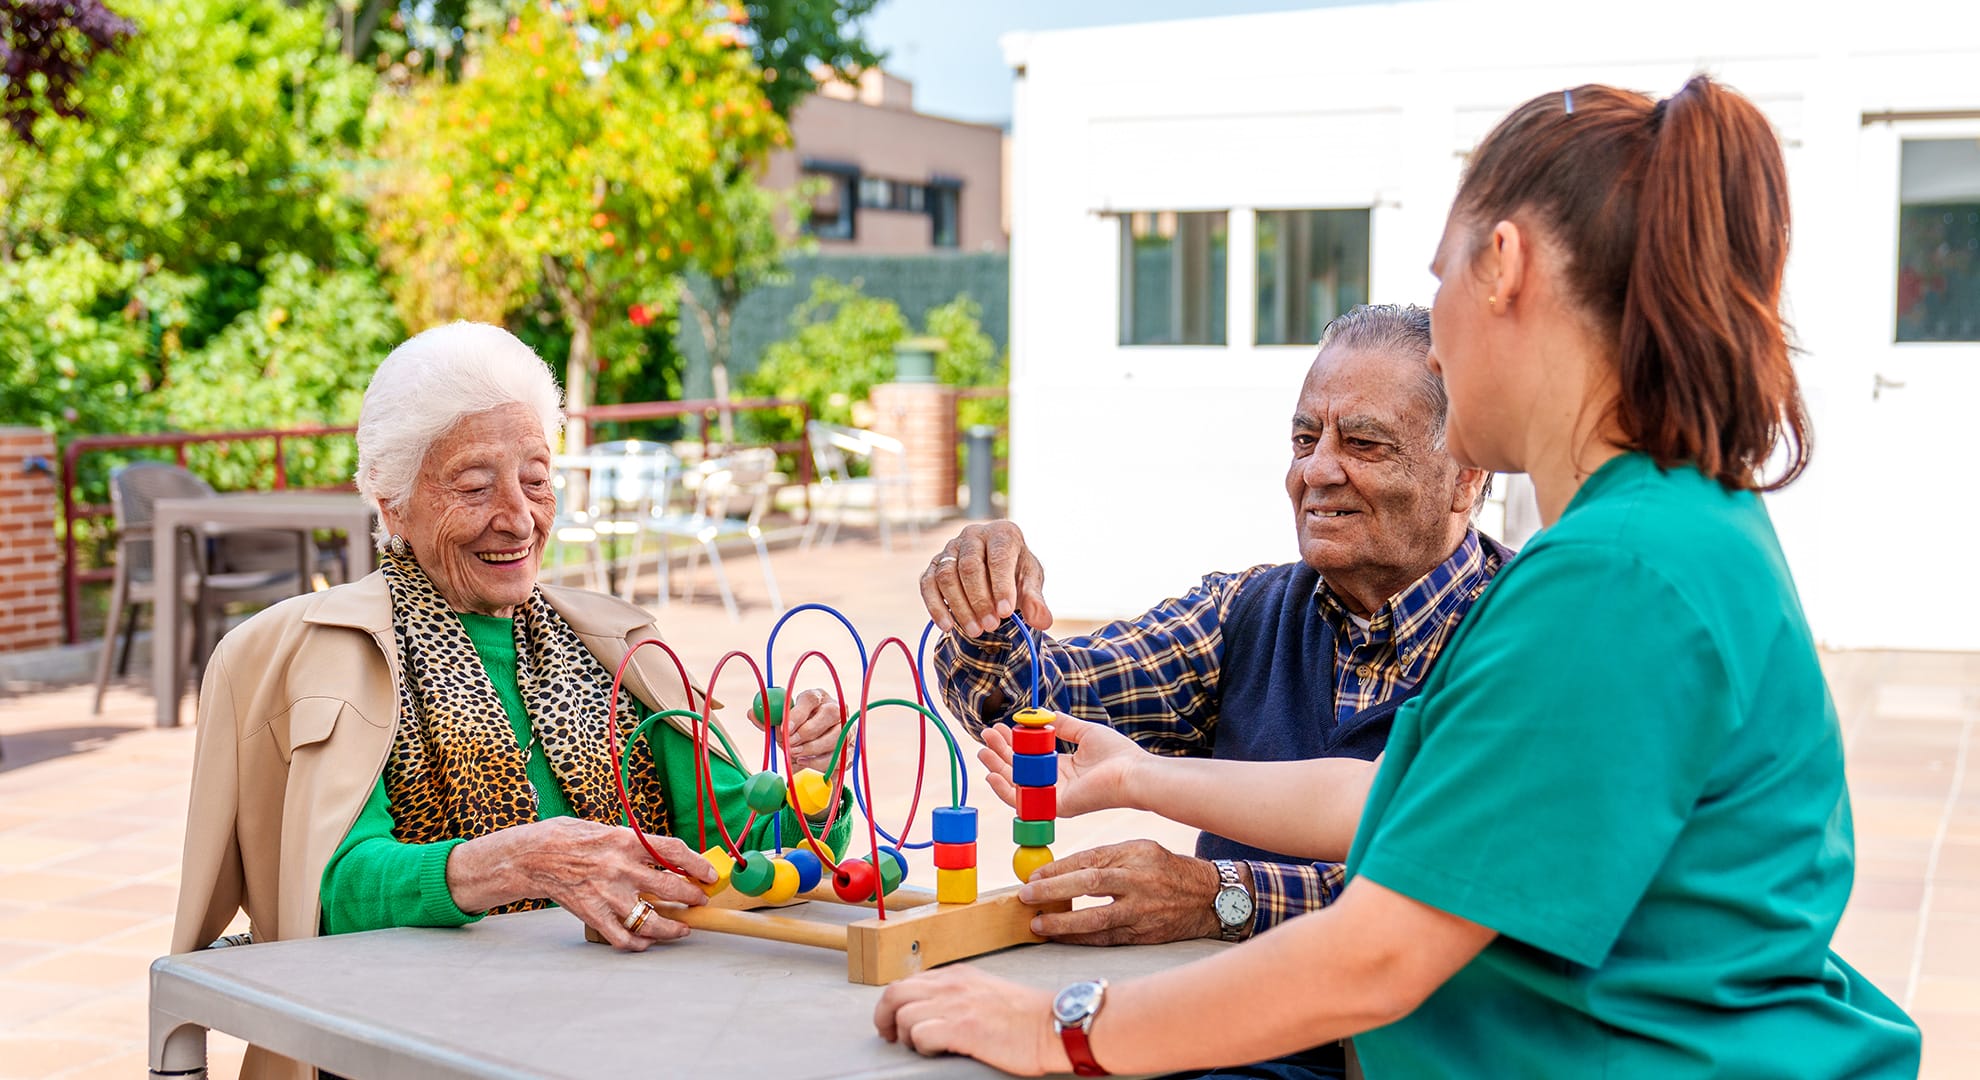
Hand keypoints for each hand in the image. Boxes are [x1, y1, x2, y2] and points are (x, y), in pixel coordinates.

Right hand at [446, 817, 714, 951]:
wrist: (531, 856)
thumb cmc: (568, 838)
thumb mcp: (605, 828)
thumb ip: (634, 842)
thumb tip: (665, 854)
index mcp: (626, 841)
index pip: (674, 852)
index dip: (698, 864)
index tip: (709, 874)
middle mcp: (621, 868)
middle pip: (671, 889)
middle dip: (692, 898)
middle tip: (699, 902)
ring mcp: (607, 895)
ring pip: (651, 921)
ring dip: (672, 929)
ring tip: (682, 930)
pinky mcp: (593, 915)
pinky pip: (623, 937)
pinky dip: (638, 944)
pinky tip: (646, 942)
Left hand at [776, 687, 842, 772]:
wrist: (811, 753)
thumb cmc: (795, 733)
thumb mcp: (781, 726)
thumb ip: (768, 721)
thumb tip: (751, 713)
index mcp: (817, 697)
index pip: (810, 698)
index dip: (797, 713)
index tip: (783, 729)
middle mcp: (836, 709)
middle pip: (830, 714)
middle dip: (807, 732)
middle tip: (790, 744)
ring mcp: (847, 728)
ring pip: (836, 736)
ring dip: (812, 748)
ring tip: (795, 755)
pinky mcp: (849, 749)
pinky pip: (838, 757)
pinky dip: (818, 763)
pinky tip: (804, 763)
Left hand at [875, 967, 1065, 1074]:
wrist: (1054, 1023)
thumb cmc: (1026, 1015)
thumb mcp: (987, 990)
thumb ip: (959, 994)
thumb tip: (936, 1009)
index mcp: (957, 975)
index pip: (908, 981)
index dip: (894, 1003)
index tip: (893, 1021)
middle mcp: (951, 985)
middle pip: (894, 993)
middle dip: (883, 1017)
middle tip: (889, 1036)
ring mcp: (955, 1005)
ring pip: (902, 1015)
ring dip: (905, 1036)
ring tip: (923, 1047)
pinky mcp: (961, 1028)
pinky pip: (920, 1035)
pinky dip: (922, 1047)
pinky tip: (938, 1051)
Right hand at [921, 521, 1052, 637]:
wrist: (997, 572)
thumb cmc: (1016, 573)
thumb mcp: (1031, 583)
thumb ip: (1036, 600)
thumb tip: (1042, 621)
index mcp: (1002, 532)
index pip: (998, 557)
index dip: (1001, 585)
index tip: (1006, 612)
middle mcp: (973, 534)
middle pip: (969, 566)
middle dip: (980, 600)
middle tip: (992, 626)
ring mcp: (951, 548)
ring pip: (946, 575)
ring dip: (959, 606)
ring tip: (975, 631)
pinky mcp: (934, 564)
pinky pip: (927, 584)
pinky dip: (935, 606)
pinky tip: (947, 626)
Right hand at [979, 713, 1151, 817]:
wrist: (1133, 772)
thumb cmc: (1118, 754)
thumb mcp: (1085, 732)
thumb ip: (1064, 724)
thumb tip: (1044, 715)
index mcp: (1063, 769)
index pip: (1030, 758)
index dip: (1013, 743)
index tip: (999, 728)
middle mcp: (1055, 785)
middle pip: (1019, 770)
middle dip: (1000, 753)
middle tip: (986, 735)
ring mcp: (1053, 797)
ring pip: (1017, 784)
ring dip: (997, 767)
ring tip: (983, 750)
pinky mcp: (1054, 807)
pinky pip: (1023, 801)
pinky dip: (1004, 789)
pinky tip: (992, 774)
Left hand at [1017, 841, 1224, 944]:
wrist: (1208, 898)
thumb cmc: (1167, 870)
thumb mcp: (1141, 850)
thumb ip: (1106, 857)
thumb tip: (1060, 870)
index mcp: (1136, 854)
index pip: (1089, 859)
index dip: (1057, 868)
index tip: (1032, 876)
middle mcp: (1140, 881)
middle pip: (1090, 883)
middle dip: (1054, 890)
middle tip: (1026, 896)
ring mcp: (1143, 911)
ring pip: (1097, 918)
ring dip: (1064, 924)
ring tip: (1039, 924)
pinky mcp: (1145, 935)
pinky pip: (1107, 938)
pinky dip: (1082, 939)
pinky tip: (1061, 938)